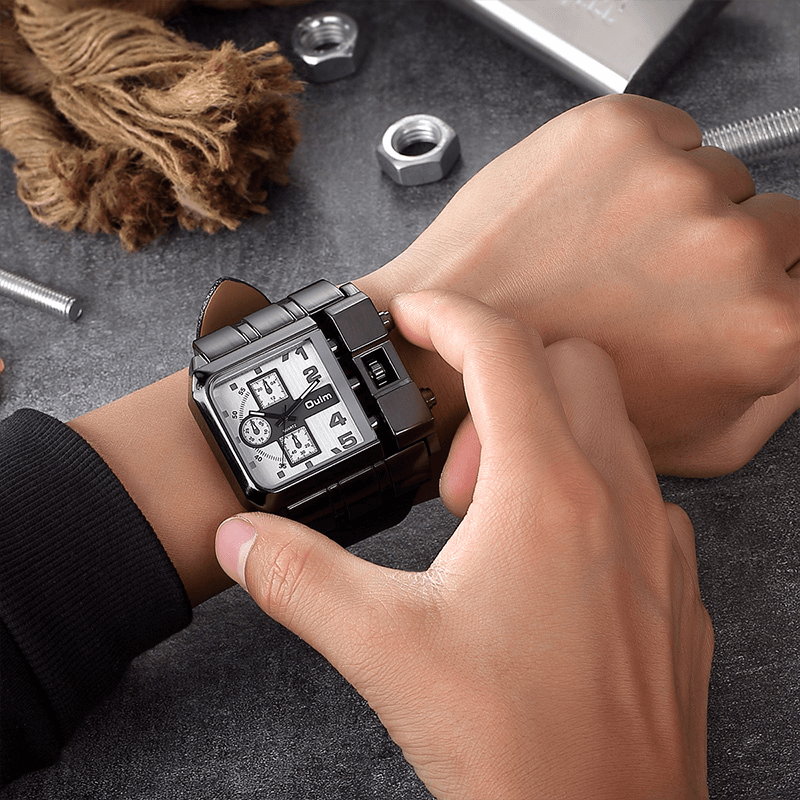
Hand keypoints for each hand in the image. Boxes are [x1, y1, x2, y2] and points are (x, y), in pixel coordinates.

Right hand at [215, 291, 713, 798]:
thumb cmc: (516, 747)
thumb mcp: (382, 648)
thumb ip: (298, 578)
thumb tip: (241, 539)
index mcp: (546, 490)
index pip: (501, 347)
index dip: (446, 315)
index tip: (410, 316)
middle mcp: (616, 498)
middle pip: (570, 364)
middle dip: (502, 378)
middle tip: (451, 463)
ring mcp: (659, 539)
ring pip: (611, 426)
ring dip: (544, 436)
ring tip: (489, 516)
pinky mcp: (675, 582)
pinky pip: (637, 492)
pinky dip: (586, 490)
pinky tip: (544, 558)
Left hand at [357, 94, 799, 476]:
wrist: (446, 358)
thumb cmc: (554, 402)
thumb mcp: (696, 441)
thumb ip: (778, 393)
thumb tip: (797, 329)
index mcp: (768, 328)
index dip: (757, 287)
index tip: (716, 293)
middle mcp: (731, 248)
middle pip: (773, 219)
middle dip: (720, 248)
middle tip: (651, 280)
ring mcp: (671, 182)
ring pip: (712, 175)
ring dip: (670, 208)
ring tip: (602, 255)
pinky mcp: (614, 134)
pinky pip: (666, 134)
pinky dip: (633, 167)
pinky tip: (584, 220)